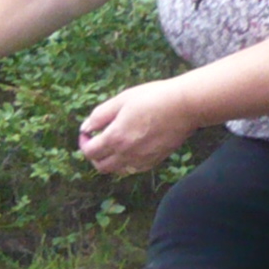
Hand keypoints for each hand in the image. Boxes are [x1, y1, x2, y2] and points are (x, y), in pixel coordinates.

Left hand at [77, 81, 198, 174]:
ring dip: (109, 160)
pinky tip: (130, 148)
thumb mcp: (121, 100)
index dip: (83, 143)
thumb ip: (99, 116)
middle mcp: (126, 154)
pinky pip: (133, 169)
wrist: (185, 106)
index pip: (89, 152)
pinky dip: (125, 163)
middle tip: (97, 141)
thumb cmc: (153, 98)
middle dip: (94, 155)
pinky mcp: (154, 161)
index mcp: (115, 138)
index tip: (87, 133)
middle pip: (101, 165)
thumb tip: (85, 128)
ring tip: (113, 144)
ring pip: (117, 170)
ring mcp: (141, 160)